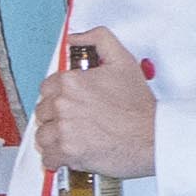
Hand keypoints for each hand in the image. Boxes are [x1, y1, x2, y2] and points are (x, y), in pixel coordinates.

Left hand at [43, 28, 157, 173]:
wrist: (153, 137)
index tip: (70, 104)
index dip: (58, 97)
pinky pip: (48, 157)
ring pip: (43, 135)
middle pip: (43, 112)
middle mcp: (63, 104)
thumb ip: (99, 40)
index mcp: (71, 82)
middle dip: (56, 117)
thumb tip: (75, 37)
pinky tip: (70, 154)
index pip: (46, 89)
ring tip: (73, 139)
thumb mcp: (123, 61)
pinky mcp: (68, 152)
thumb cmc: (139, 106)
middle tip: (75, 122)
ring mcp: (64, 129)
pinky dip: (56, 159)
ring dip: (54, 138)